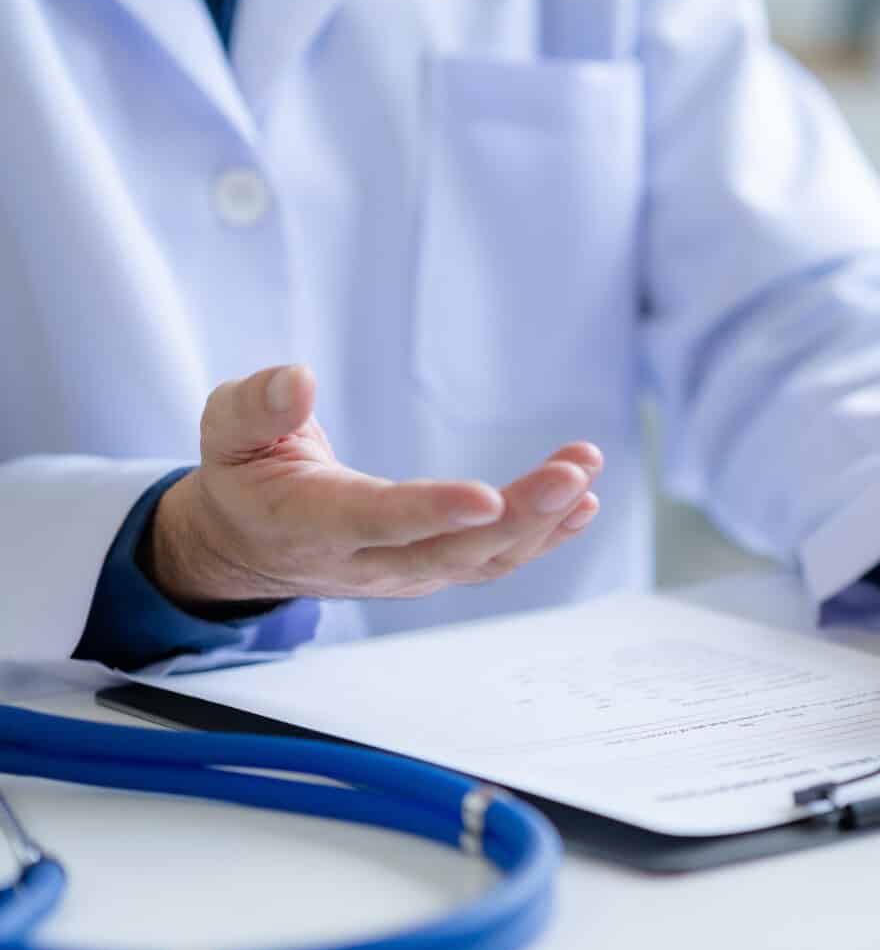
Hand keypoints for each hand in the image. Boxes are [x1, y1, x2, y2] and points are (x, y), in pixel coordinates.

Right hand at [148, 364, 602, 609]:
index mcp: (313, 524)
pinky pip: (496, 560)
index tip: (487, 498)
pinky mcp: (435, 569)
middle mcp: (369, 560)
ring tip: (585, 469)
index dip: (432, 511)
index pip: (377, 521)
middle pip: (454, 549)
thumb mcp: (226, 432)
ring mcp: (408, 571)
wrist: (251, 546)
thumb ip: (257, 406)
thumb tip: (297, 377)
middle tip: (572, 475)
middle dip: (521, 515)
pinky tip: (582, 504)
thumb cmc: (245, 478)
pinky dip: (545, 535)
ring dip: (545, 519)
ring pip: (485, 559)